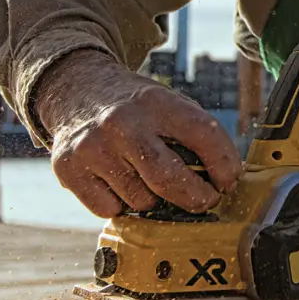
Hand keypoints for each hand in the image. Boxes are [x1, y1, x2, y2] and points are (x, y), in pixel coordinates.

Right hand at [34, 50, 242, 218]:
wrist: (76, 89)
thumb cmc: (133, 107)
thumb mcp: (165, 102)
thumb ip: (192, 135)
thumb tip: (224, 182)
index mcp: (155, 101)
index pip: (202, 134)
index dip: (224, 163)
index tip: (229, 181)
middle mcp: (121, 123)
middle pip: (168, 179)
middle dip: (196, 198)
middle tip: (205, 200)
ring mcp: (92, 147)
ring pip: (140, 201)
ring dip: (153, 199)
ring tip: (145, 177)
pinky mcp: (68, 169)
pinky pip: (110, 210)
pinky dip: (120, 205)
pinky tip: (117, 181)